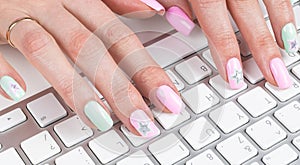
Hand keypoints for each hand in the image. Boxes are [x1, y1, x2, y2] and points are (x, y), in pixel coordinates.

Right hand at [0, 0, 183, 136]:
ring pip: (46, 48)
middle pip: (91, 48)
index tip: (165, 98)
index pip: (120, 37)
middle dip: (119, 87)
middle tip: (140, 120)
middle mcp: (53, 4)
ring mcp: (20, 12)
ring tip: (99, 119)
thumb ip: (115, 3)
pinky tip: (18, 90)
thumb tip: (151, 10)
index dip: (145, 69)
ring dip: (72, 86)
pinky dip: (4, 68)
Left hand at [107, 0, 297, 88]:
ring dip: (281, 22)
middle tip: (275, 75)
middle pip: (247, 11)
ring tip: (289, 50)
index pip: (214, 18)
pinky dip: (284, 1)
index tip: (234, 76)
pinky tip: (287, 18)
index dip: (226, 49)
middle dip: (262, 46)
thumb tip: (184, 22)